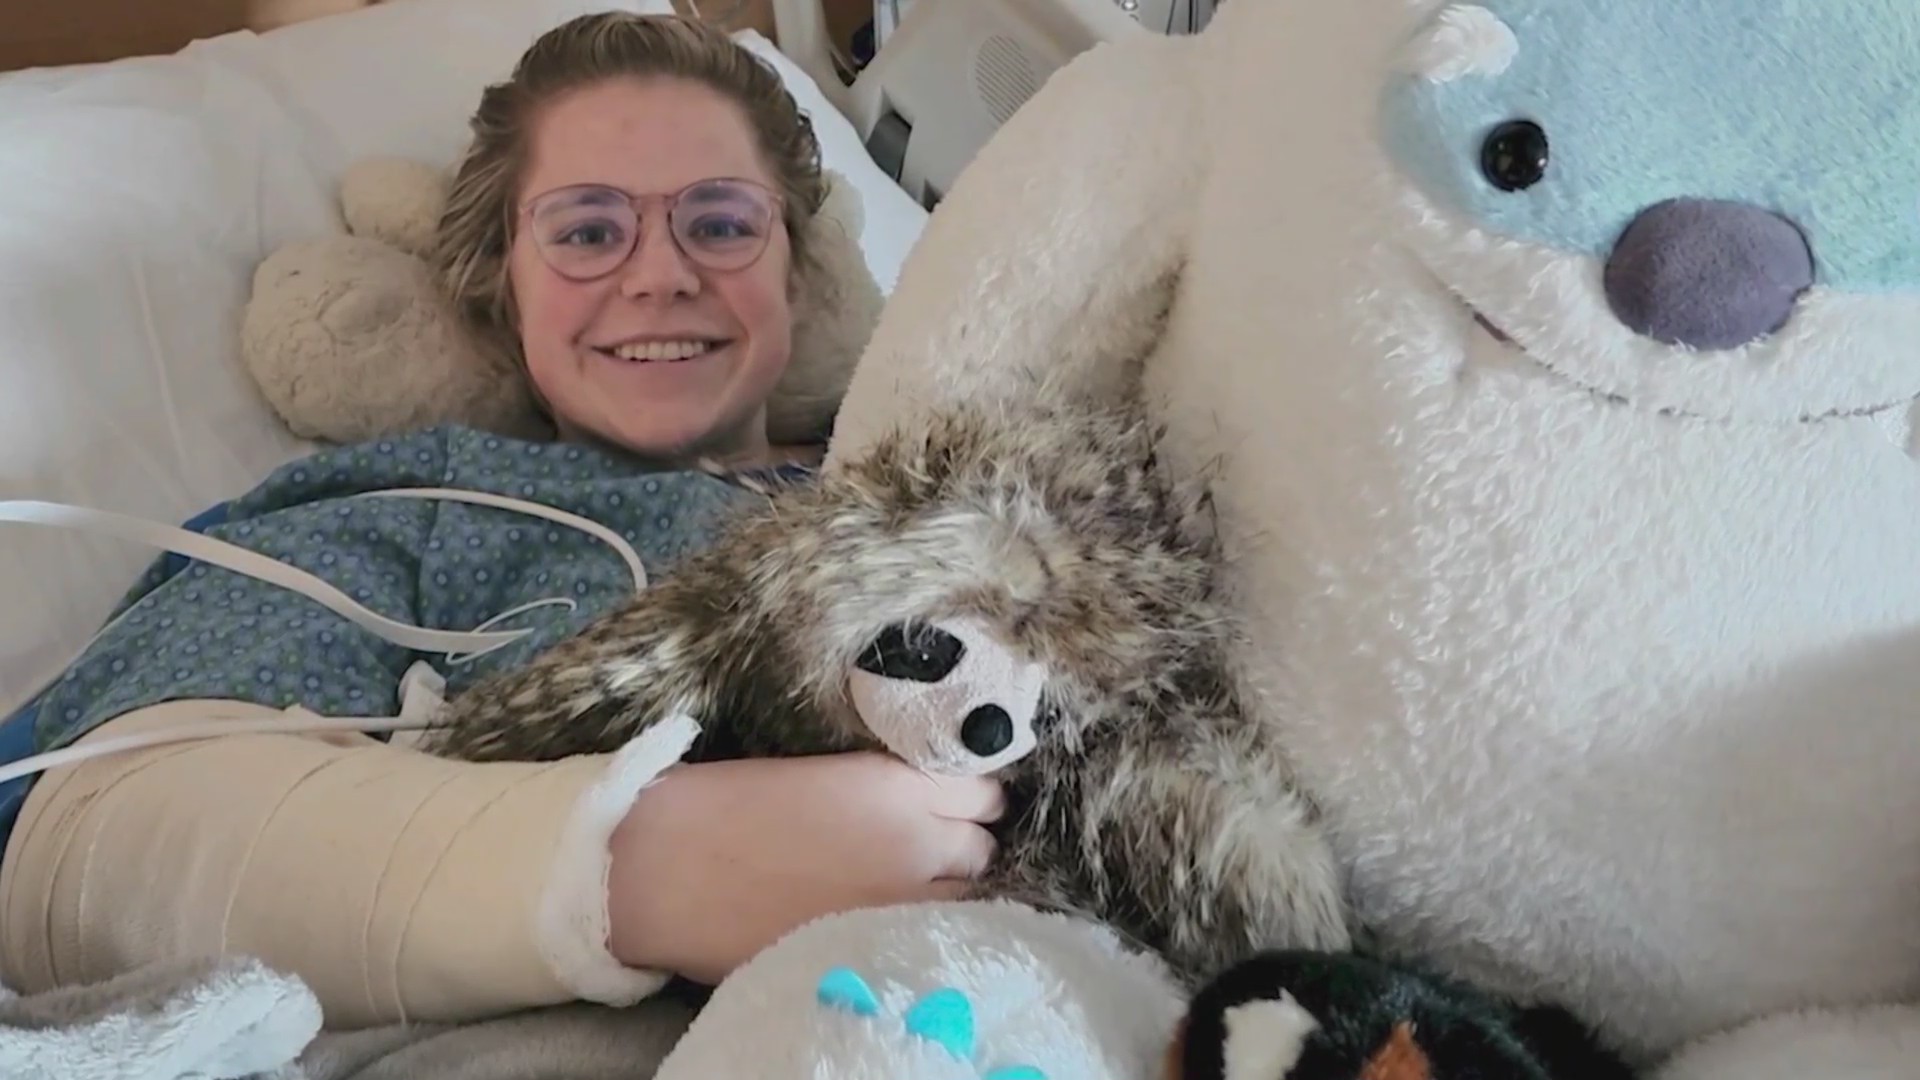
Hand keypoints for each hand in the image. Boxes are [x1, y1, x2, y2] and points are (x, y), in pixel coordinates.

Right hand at [604, 752, 1003, 983]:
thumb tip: (923, 814)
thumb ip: (885, 796)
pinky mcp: (873, 947)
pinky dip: (924, 932)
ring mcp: (899, 902)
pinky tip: (896, 925)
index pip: (984, 792)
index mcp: (897, 784)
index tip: (954, 809)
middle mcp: (915, 841)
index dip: (971, 802)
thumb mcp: (824, 776)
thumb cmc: (728, 806)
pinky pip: (931, 940)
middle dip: (964, 850)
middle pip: (983, 849)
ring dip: (949, 895)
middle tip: (931, 856)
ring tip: (913, 894)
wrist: (668, 866)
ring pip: (967, 900)